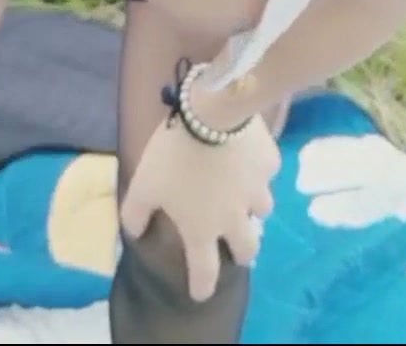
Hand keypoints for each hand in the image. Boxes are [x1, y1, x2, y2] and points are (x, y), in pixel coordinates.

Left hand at [120, 113, 280, 300]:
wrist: (213, 113)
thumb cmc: (173, 155)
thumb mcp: (142, 185)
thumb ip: (135, 214)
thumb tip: (135, 231)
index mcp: (202, 229)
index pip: (205, 273)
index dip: (202, 286)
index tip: (201, 292)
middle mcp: (234, 218)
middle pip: (247, 249)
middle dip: (241, 250)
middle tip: (234, 242)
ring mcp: (257, 190)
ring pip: (262, 209)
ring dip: (252, 206)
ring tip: (242, 192)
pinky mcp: (270, 163)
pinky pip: (266, 171)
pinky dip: (257, 168)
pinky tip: (247, 154)